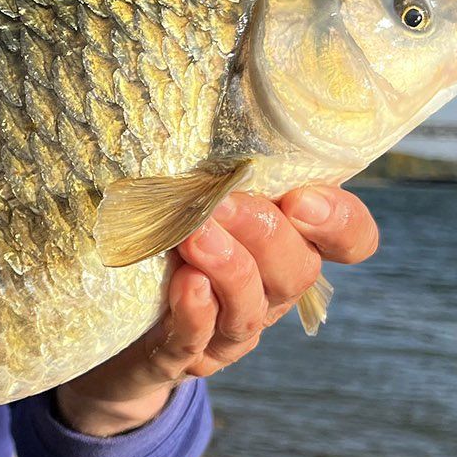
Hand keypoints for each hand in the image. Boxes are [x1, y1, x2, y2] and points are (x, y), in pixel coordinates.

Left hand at [54, 186, 379, 437]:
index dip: (341, 222)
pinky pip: (198, 342)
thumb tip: (212, 98)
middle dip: (265, 234)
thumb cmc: (157, 247)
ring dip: (230, 268)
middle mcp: (267, 293)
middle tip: (223, 203)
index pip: (350, 240)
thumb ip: (216, 169)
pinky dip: (196, 313)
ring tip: (197, 236)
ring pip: (252, 309)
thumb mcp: (191, 200)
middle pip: (298, 271)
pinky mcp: (180, 358)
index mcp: (282, 248)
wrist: (107, 333)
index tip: (302, 199)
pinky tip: (185, 284)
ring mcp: (227, 333)